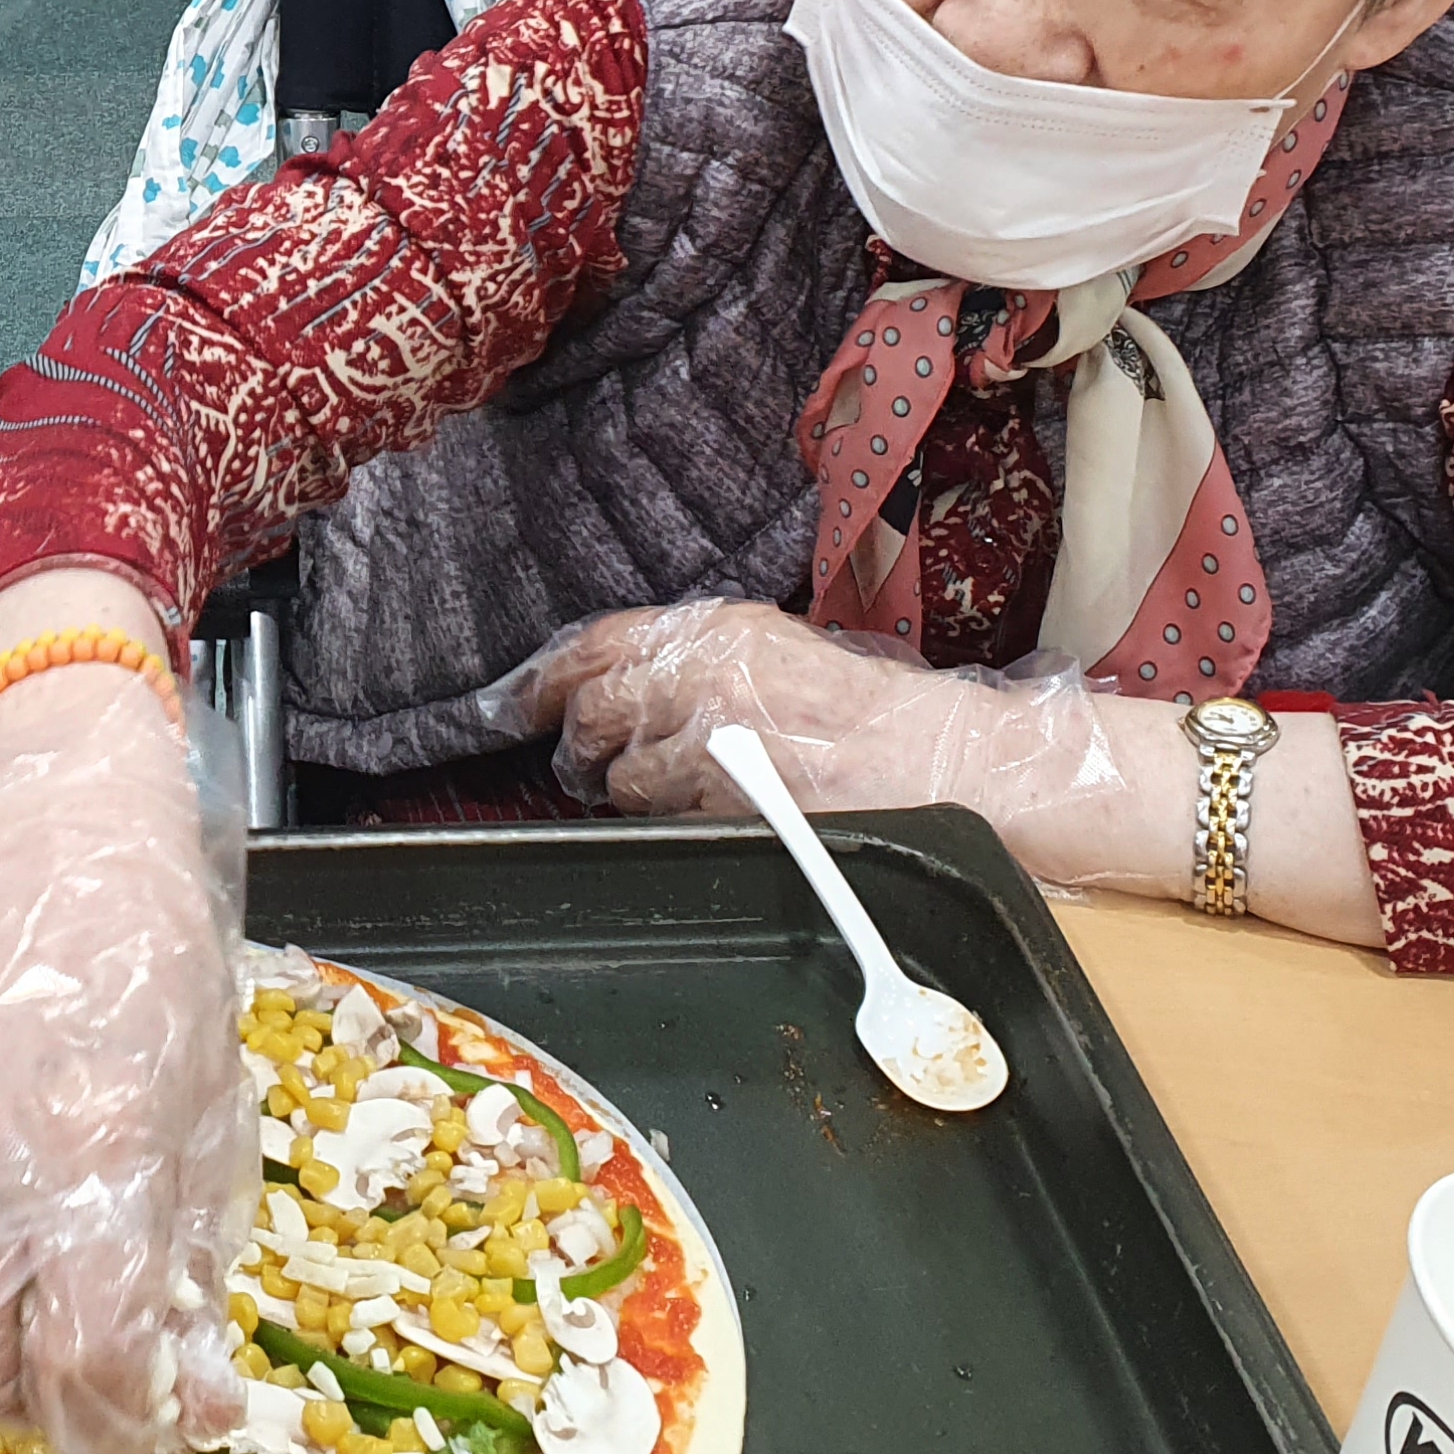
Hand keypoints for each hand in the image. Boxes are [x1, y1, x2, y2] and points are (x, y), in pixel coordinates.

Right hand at [0, 656, 253, 1453]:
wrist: (55, 852)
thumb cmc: (155, 983)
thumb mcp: (210, 1126)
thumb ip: (192, 1274)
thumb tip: (198, 1407)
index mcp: (96, 1156)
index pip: (88, 1366)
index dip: (120, 1422)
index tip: (140, 1419)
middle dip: (24, 1405)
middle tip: (66, 1378)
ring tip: (10, 1318)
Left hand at [504, 597, 1113, 822]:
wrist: (938, 763)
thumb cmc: (865, 710)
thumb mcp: (776, 650)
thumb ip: (696, 657)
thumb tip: (613, 677)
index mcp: (717, 628)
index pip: (597, 643)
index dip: (545, 676)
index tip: (515, 701)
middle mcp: (706, 676)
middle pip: (592, 713)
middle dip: (577, 748)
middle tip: (580, 764)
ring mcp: (716, 745)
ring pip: (622, 779)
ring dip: (623, 793)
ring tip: (653, 793)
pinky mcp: (729, 807)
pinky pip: (666, 822)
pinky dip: (670, 825)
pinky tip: (699, 818)